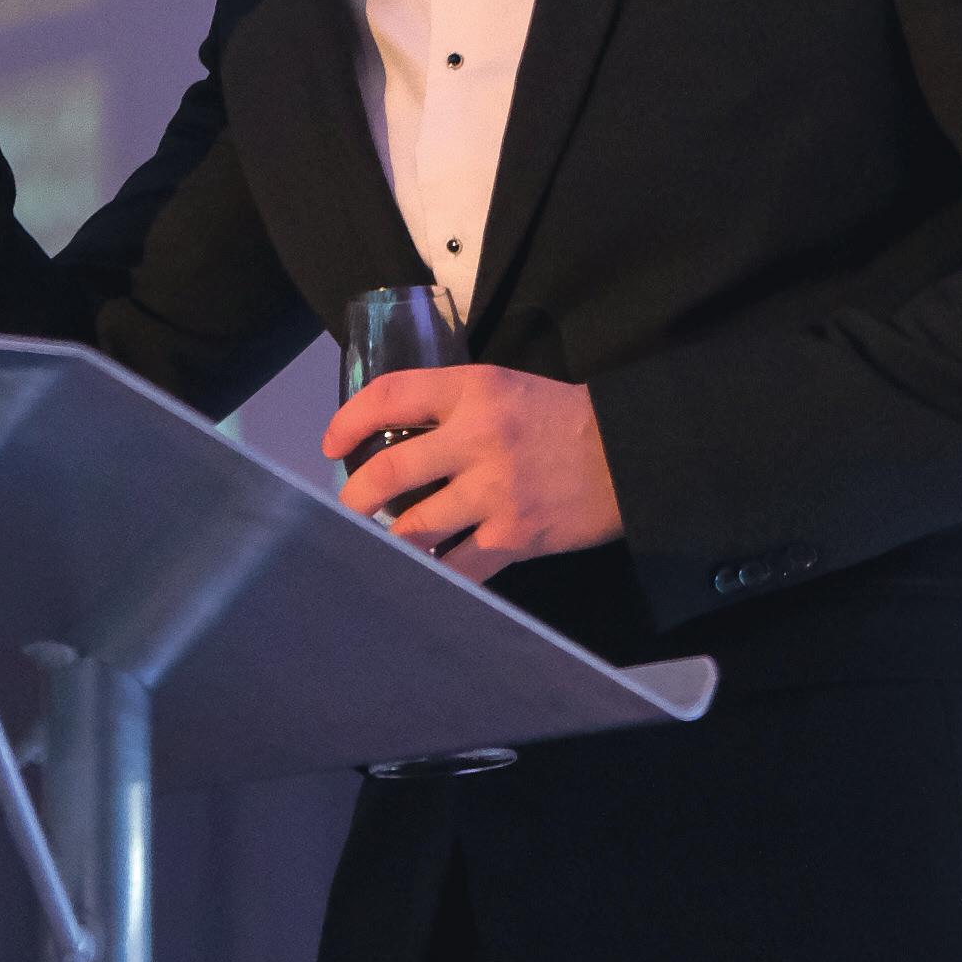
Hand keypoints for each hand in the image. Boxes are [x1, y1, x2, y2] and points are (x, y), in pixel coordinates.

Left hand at [322, 365, 621, 583]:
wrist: (629, 453)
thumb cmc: (560, 418)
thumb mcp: (503, 388)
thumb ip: (452, 406)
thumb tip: (391, 438)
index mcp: (473, 390)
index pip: (389, 396)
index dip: (348, 421)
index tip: (332, 445)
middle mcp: (478, 438)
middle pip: (389, 471)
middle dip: (355, 498)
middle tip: (348, 509)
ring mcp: (495, 491)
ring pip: (414, 528)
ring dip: (388, 541)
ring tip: (379, 544)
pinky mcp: (514, 536)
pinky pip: (456, 567)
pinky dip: (434, 573)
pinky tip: (425, 572)